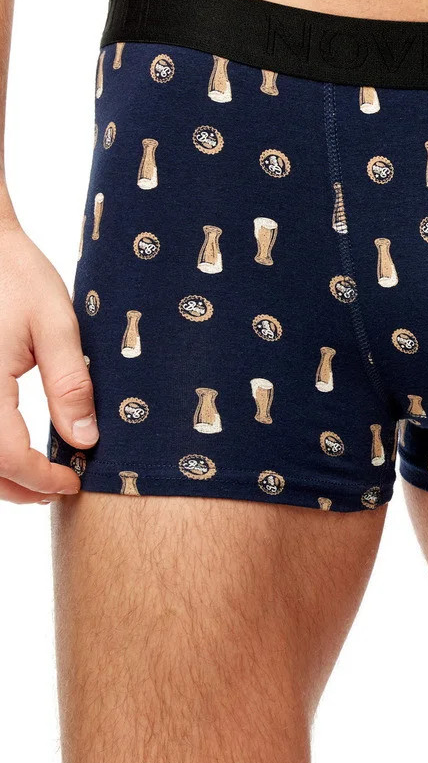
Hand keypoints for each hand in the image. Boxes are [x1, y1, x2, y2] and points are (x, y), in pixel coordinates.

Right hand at [0, 223, 96, 503]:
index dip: (42, 480)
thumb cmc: (16, 275)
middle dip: (18, 486)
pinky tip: (9, 445)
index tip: (75, 482)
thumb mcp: (56, 325)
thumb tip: (85, 441)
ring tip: (37, 473)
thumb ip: (70, 385)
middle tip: (58, 487)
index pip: (8, 458)